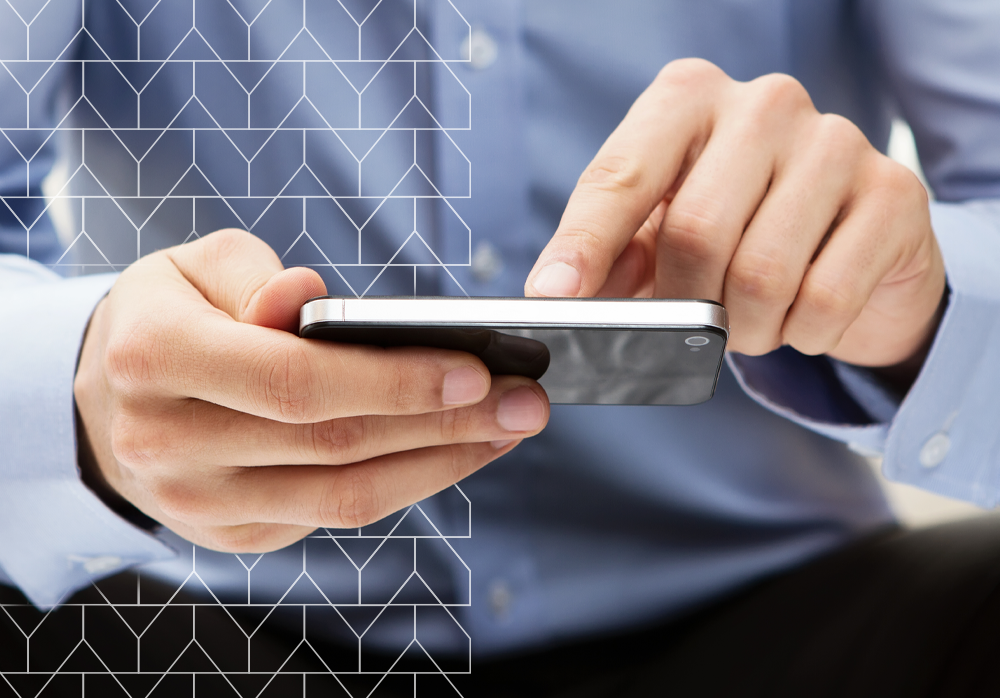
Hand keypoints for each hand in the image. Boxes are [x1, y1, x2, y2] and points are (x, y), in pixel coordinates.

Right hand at [74, 230, 548, 551]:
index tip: (478, 369)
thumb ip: (254, 276)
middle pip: (334, 444)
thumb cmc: (167, 317)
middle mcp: (169, 443)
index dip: (393, 381)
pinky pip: (337, 515)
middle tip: (525, 402)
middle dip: (445, 423)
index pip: (295, 380)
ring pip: (345, 496)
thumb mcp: (194, 267)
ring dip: (442, 463)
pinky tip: (456, 450)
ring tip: (509, 429)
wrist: (109, 404)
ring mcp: (202, 503)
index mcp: (155, 357)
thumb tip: (310, 295)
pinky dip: (408, 482)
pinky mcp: (236, 533)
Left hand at [526, 59, 945, 371]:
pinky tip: (802, 317)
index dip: (583, 244)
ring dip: (745, 329)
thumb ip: (609, 257)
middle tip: (694, 328)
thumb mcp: (659, 235)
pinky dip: (802, 333)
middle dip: (685, 306)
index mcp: (688, 100)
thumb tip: (556, 297)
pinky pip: (825, 299)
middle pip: (696, 232)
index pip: (621, 175)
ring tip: (749, 324)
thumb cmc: (740, 233)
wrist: (857, 246)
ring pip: (762, 274)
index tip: (553, 298)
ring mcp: (836, 141)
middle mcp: (763, 103)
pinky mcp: (894, 193)